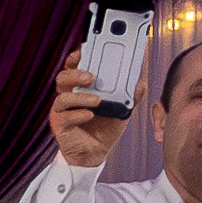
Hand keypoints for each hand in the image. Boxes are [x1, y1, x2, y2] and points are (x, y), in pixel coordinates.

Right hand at [44, 53, 120, 171]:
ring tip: (97, 100)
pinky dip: (78, 114)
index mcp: (81, 86)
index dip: (76, 57)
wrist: (96, 153)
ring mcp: (62, 111)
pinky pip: (64, 116)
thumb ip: (131, 96)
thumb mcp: (122, 110)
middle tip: (92, 76)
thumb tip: (141, 83)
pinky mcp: (60, 125)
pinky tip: (89, 115)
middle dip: (76, 73)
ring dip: (80, 96)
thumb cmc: (105, 127)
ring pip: (62, 97)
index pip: (74, 66)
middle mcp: (68, 95)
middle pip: (63, 77)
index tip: (84, 49)